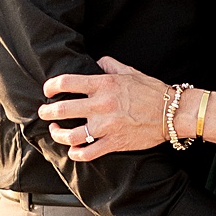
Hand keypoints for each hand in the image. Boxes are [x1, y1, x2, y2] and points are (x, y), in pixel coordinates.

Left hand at [41, 56, 170, 156]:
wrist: (172, 113)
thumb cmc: (152, 91)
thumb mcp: (130, 71)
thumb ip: (110, 65)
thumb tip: (97, 62)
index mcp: (104, 84)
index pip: (66, 82)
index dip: (51, 87)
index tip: (48, 91)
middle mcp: (101, 105)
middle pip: (62, 110)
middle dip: (47, 112)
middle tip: (44, 112)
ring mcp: (106, 126)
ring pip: (70, 135)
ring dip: (58, 134)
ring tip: (56, 131)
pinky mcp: (114, 143)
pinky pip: (88, 153)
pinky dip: (76, 153)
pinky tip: (73, 151)